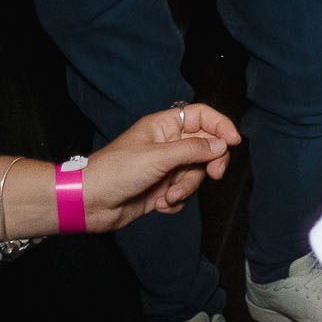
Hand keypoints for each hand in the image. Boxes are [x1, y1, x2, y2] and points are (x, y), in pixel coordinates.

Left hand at [83, 101, 240, 230]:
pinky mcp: (160, 190)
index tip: (233, 142)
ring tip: (168, 196)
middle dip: (209, 163)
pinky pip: (183, 193)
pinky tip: (160, 205)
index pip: (202, 116)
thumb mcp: (158, 157)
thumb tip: (222, 145)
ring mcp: (164, 168)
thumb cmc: (116, 171)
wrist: (88, 203)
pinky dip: (176, 201)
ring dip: (186, 188)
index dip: (221, 126)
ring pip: (195, 173)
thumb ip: (193, 150)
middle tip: (214, 175)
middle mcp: (167, 145)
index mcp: (164, 126)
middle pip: (205, 147)